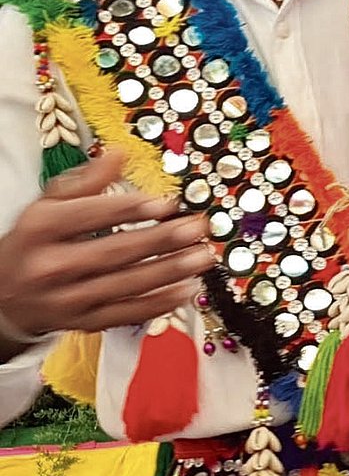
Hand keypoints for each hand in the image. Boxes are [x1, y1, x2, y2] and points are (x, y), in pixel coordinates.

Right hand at [0, 151, 215, 360]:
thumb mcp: (47, 206)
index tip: (166, 202)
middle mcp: (52, 265)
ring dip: (169, 271)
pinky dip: (159, 304)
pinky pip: (127, 313)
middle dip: (160, 241)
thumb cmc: (33, 244)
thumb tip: (119, 153)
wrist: (2, 296)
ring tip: (202, 257)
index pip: (90, 215)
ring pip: (125, 285)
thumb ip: (86, 182)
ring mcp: (68, 297)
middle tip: (196, 229)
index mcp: (42, 229)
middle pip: (113, 252)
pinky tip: (187, 290)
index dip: (130, 208)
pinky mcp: (84, 322)